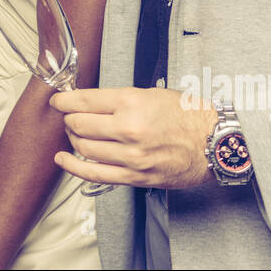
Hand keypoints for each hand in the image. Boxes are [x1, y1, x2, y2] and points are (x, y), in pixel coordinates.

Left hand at [49, 87, 217, 189]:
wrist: (212, 143)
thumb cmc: (185, 115)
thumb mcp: (150, 94)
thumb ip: (117, 99)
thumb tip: (87, 101)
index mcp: (132, 102)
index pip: (84, 100)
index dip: (64, 100)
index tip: (58, 100)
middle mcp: (129, 128)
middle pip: (79, 124)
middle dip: (68, 119)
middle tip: (69, 116)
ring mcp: (131, 156)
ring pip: (83, 147)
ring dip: (73, 139)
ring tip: (76, 133)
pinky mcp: (134, 176)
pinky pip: (94, 173)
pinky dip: (74, 166)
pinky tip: (63, 159)